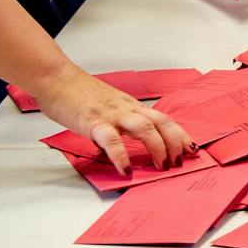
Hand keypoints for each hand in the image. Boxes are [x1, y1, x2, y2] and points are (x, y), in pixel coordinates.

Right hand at [30, 64, 192, 173]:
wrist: (56, 78)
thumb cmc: (78, 93)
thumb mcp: (105, 109)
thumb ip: (114, 128)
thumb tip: (112, 150)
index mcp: (131, 107)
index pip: (163, 119)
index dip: (180, 135)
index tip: (191, 149)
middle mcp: (127, 109)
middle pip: (162, 122)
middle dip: (176, 143)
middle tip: (180, 162)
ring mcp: (112, 114)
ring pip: (145, 128)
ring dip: (157, 148)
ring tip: (161, 166)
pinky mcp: (94, 121)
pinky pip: (112, 140)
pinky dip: (121, 155)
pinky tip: (125, 169)